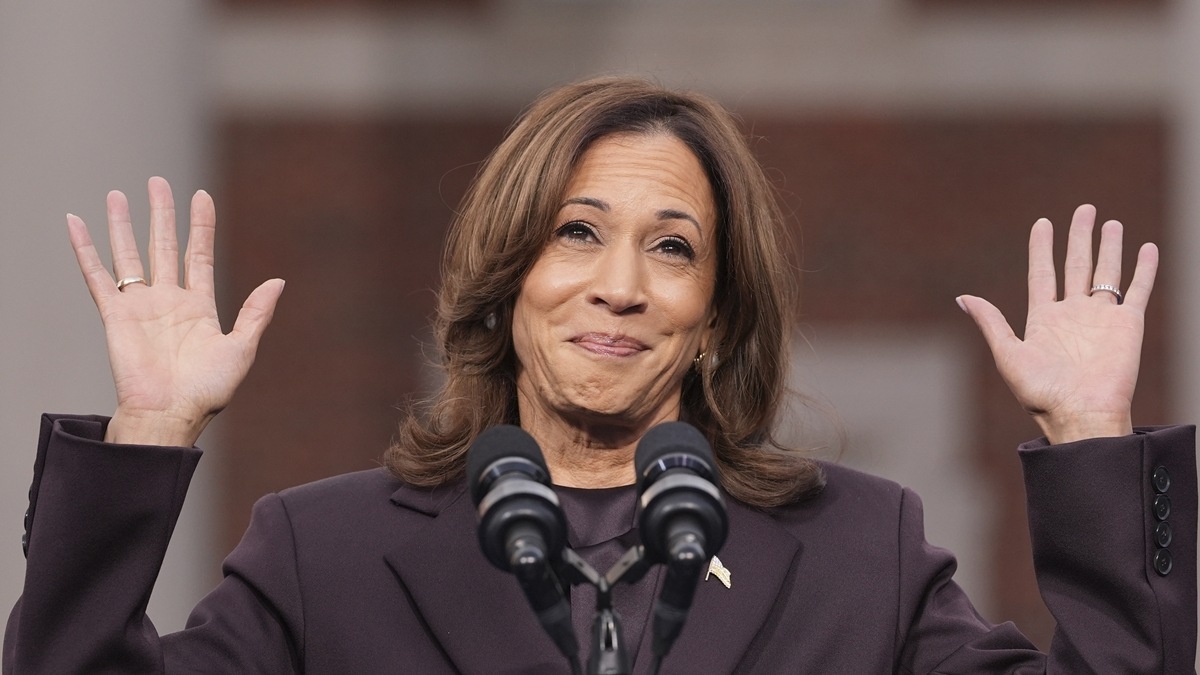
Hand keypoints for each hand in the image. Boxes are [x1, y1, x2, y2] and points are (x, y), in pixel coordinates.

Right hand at [68, 177, 283, 445]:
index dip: (200, 226)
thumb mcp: (241, 348)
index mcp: (199, 308)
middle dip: (162, 214)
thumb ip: (257, 313)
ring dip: (123, 225)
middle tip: (158, 182)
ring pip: (130, 255)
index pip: (199, 255)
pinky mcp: (115, 315)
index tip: (201, 195)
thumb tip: (279, 280)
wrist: (169, 416)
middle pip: (164, 246)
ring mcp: (140, 306)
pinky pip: (97, 276)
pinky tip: (77, 224)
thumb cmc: (206, 391)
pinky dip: (85, 250)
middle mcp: (168, 302)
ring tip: (119, 193)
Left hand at [957, 204, 1157, 444]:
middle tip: (1084, 209)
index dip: (1042, 247)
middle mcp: (1073, 314)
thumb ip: (991, 323)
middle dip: (1079, 237)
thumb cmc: (1041, 393)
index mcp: (1043, 319)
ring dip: (1109, 247)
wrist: (1080, 414)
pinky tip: (1147, 248)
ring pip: (1107, 273)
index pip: (1042, 273)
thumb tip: (963, 298)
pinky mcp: (1128, 325)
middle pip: (1076, 265)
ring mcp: (1102, 318)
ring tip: (1110, 223)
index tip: (1043, 222)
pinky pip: (1138, 290)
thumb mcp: (1008, 354)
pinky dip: (1143, 269)